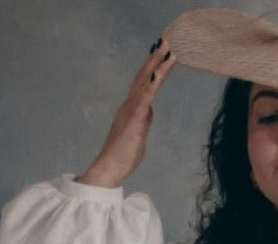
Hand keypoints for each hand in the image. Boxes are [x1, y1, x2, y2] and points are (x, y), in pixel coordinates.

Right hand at [76, 38, 176, 187]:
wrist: (109, 168)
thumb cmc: (123, 155)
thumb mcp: (138, 134)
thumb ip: (143, 120)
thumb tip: (149, 110)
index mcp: (131, 108)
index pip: (143, 83)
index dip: (152, 67)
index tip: (161, 52)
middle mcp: (129, 105)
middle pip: (143, 77)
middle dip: (155, 58)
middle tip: (166, 41)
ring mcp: (131, 111)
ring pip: (145, 83)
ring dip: (156, 66)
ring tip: (167, 50)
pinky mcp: (134, 121)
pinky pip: (144, 100)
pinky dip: (151, 86)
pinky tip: (157, 75)